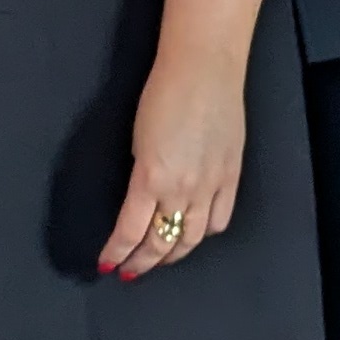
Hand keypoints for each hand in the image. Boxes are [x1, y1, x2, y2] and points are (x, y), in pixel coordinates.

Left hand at [99, 58, 243, 279]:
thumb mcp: (138, 139)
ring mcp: (212, 185)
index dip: (117, 253)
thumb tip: (144, 195)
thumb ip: (143, 175)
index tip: (107, 265)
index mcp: (151, 179)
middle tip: (130, 270)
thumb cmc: (162, 93)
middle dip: (143, 261)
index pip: (130, 231)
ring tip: (161, 258)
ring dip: (174, 253)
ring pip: (194, 238)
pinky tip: (196, 231)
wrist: (204, 69)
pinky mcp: (232, 177)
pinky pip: (220, 218)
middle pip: (162, 242)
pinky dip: (205, 232)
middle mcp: (183, 189)